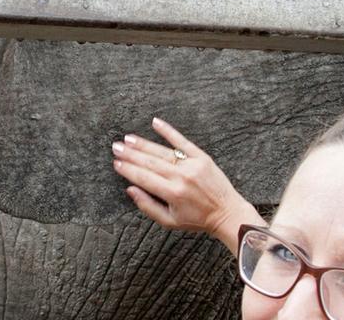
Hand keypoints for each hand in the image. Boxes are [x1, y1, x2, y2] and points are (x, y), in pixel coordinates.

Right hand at [112, 117, 262, 251]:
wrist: (227, 213)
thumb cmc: (197, 220)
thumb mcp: (169, 221)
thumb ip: (148, 206)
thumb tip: (130, 189)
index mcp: (172, 193)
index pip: (143, 178)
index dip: (128, 170)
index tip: (116, 163)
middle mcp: (181, 177)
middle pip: (149, 162)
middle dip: (130, 154)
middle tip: (116, 146)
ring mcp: (192, 165)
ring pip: (162, 151)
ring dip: (143, 144)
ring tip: (128, 138)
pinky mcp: (202, 157)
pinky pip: (182, 141)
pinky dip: (168, 131)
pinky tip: (155, 123)